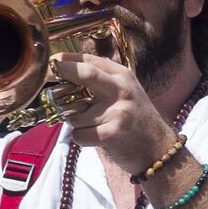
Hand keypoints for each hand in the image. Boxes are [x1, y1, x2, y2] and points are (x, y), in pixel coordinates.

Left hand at [52, 47, 176, 176]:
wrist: (158, 149)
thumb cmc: (135, 120)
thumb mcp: (125, 91)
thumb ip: (102, 79)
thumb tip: (65, 69)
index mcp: (123, 76)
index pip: (90, 60)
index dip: (67, 59)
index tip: (52, 61)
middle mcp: (121, 90)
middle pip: (84, 73)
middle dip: (63, 71)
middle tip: (49, 75)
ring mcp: (117, 111)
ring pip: (75, 113)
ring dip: (74, 122)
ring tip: (93, 125)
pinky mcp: (112, 133)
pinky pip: (79, 134)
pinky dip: (81, 138)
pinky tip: (95, 138)